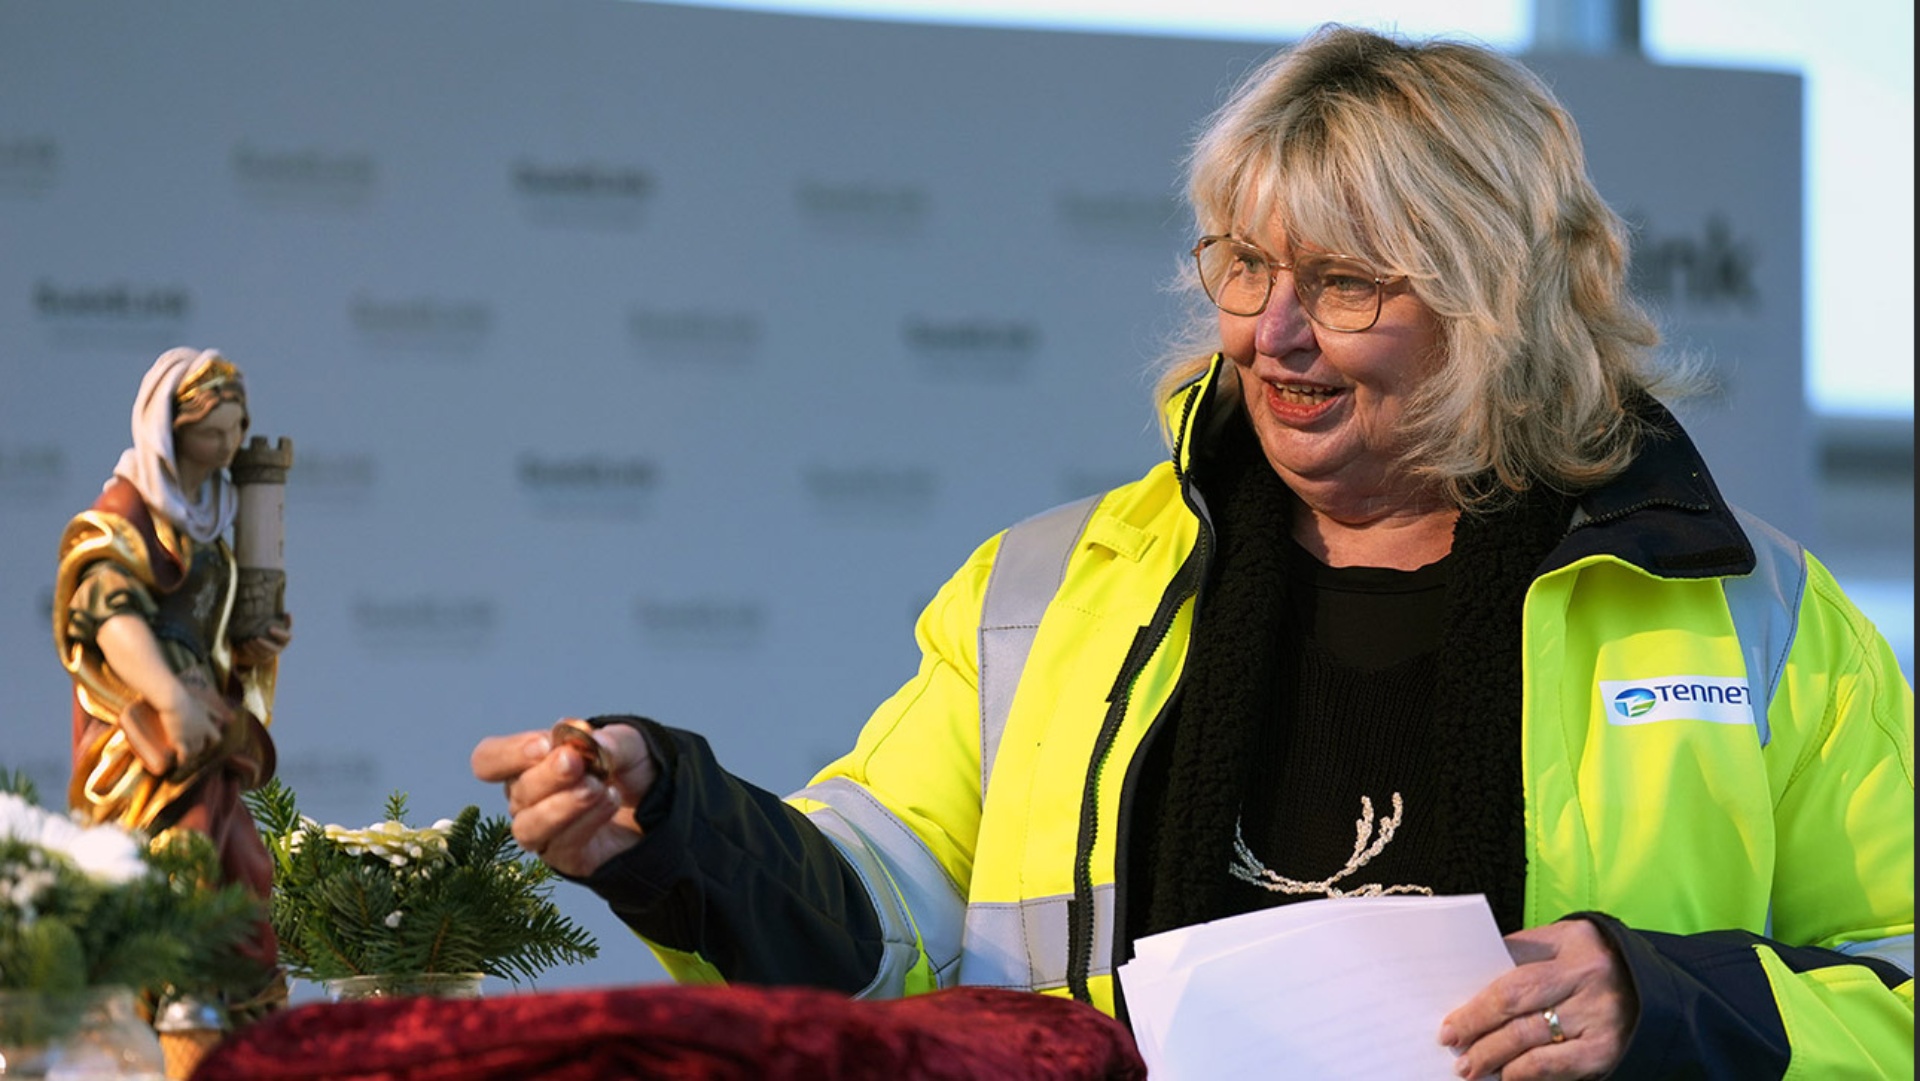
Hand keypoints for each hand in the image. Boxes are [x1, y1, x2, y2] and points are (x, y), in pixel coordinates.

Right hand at [156, 682, 232, 768]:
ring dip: (191, 755)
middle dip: (199, 749)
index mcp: (207, 725)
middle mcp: (200, 733)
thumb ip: (215, 713)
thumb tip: (230, 718)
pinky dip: (183, 760)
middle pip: (203, 747)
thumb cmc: (188, 701)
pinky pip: (183, 755)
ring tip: (187, 758)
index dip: (212, 742)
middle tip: (194, 751)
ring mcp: (190, 737)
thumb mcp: (205, 706)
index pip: (216, 738)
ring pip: (194, 751)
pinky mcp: (178, 740)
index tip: (208, 743)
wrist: (174, 702)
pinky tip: (180, 764)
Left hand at [232, 613, 292, 667]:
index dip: (279, 634)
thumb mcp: (281, 624)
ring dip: (256, 648)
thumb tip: (288, 613)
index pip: (285, 637)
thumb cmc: (275, 629)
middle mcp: (279, 648)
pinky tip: (245, 644)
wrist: (268, 641)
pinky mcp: (262, 658)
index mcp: (285, 639)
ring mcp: (271, 654)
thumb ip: (285, 620)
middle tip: (256, 638)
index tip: (270, 629)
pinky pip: (256, 656)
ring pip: (264, 654)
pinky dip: (250, 650)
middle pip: (274, 649)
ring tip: (249, 640)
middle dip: (265, 644)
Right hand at [470, 720, 655, 877]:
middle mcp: (526, 799)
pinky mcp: (566, 858)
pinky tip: (609, 802)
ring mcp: (543, 832)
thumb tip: (592, 742)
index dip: (509, 753)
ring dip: (561, 805)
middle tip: (574, 762)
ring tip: (596, 788)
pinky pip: (564, 845)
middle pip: (515, 791)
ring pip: (528, 826)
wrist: (659, 806)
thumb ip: (610, 741)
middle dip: (546, 775)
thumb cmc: (629, 769)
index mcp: (527, 764)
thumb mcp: (628, 744)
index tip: (544, 744)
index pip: (489, 760)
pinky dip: (586, 821)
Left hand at [1438, 918, 1635, 1079]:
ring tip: (1471, 1068)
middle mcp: (1588, 979)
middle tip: (1453, 1045)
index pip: (1513, 974)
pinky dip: (1525, 1074)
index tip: (1449, 1022)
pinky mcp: (1606, 1050)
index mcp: (1572, 944)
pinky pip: (1555, 1067)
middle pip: (1517, 1005)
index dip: (1477, 1003)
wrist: (1652, 987)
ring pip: (1531, 1040)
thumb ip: (1521, 955)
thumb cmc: (1593, 962)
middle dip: (1477, 1030)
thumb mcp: (1563, 943)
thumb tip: (1469, 983)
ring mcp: (1599, 1017)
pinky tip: (1507, 1077)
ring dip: (1494, 1058)